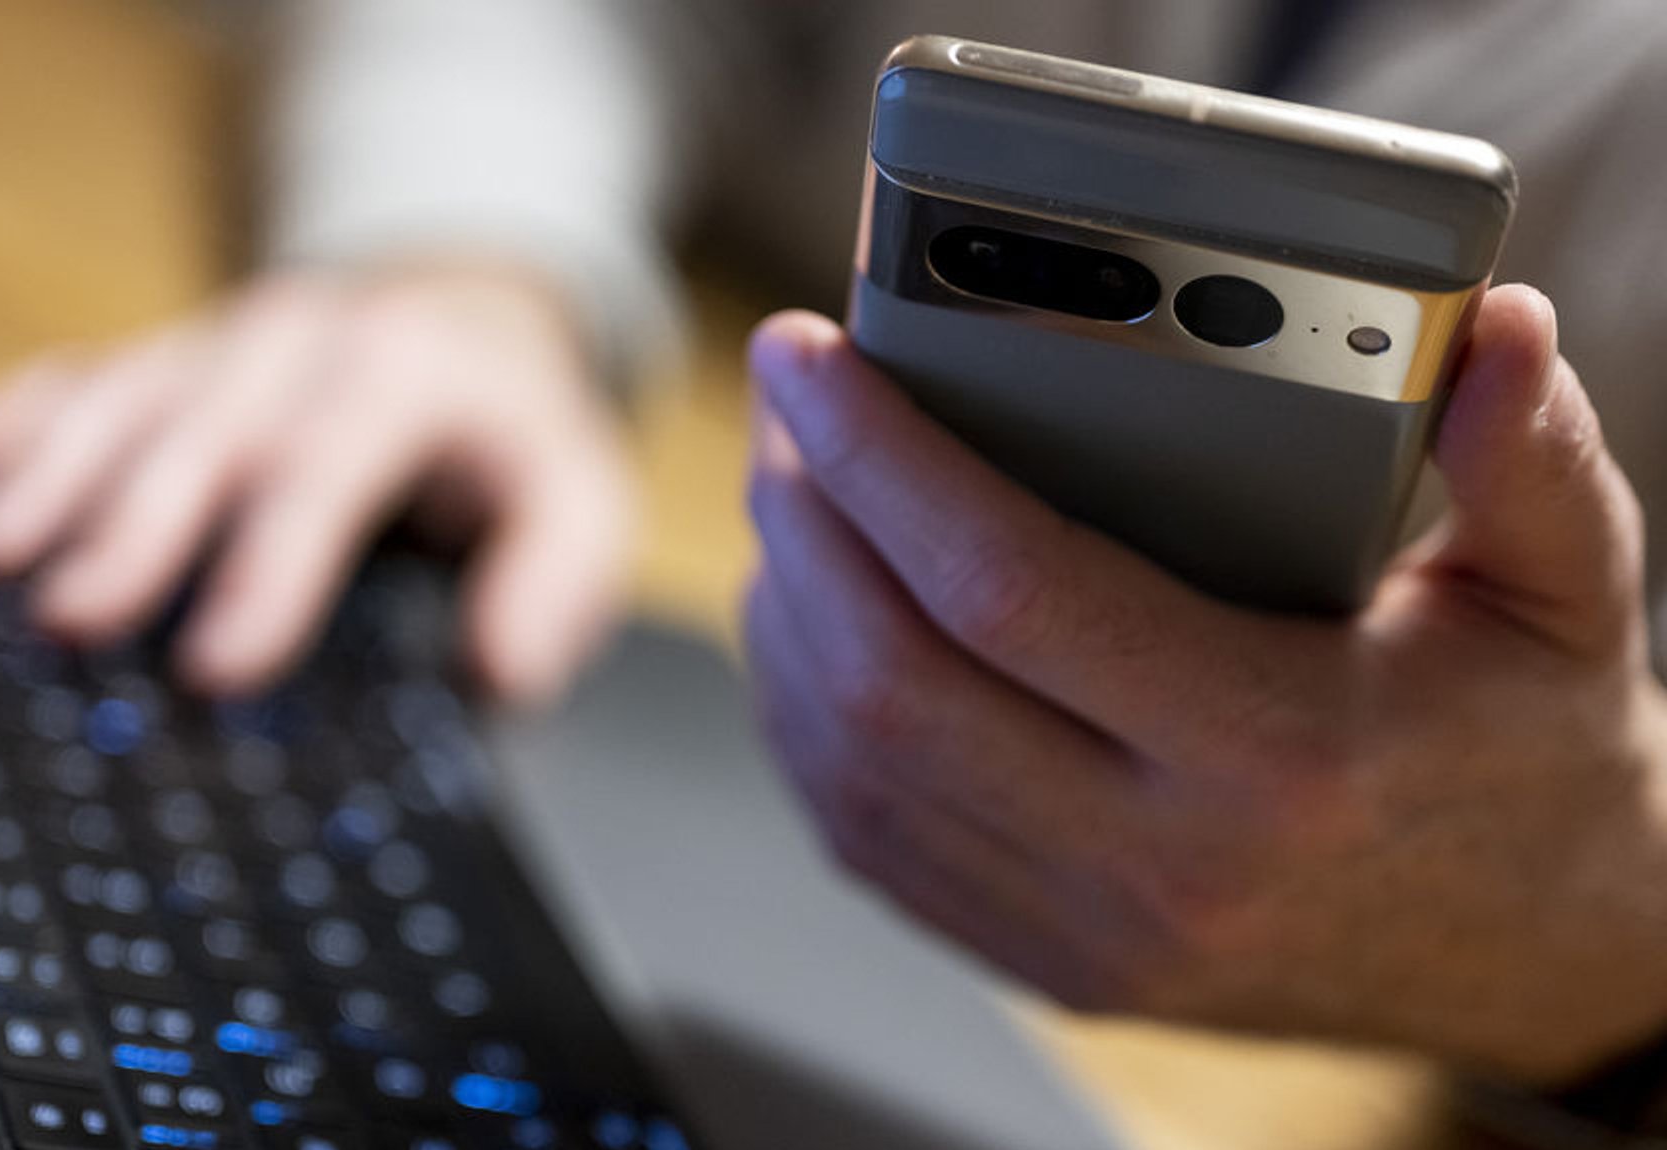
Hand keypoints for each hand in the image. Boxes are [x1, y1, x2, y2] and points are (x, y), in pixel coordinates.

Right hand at [0, 265, 633, 702]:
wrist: (472, 320)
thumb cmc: (517, 435)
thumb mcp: (585, 499)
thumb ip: (558, 581)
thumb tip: (501, 671)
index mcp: (407, 374)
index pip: (330, 466)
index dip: (271, 566)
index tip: (219, 662)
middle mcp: (304, 342)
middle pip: (208, 433)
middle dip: (134, 526)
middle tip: (70, 617)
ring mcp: (225, 344)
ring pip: (125, 399)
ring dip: (48, 476)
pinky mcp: (173, 359)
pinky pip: (82, 378)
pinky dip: (11, 421)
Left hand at [742, 287, 1666, 1084]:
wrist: (1534, 952)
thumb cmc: (1529, 751)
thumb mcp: (1566, 593)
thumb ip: (1528, 455)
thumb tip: (1492, 327)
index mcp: (1276, 754)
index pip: (1010, 588)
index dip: (882, 459)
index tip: (811, 359)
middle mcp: (1160, 863)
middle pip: (893, 681)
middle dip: (804, 522)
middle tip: (785, 410)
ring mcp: (1091, 933)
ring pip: (856, 770)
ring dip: (789, 617)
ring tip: (791, 494)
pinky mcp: (1049, 964)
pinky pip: (871, 842)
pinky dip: (808, 725)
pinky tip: (811, 626)